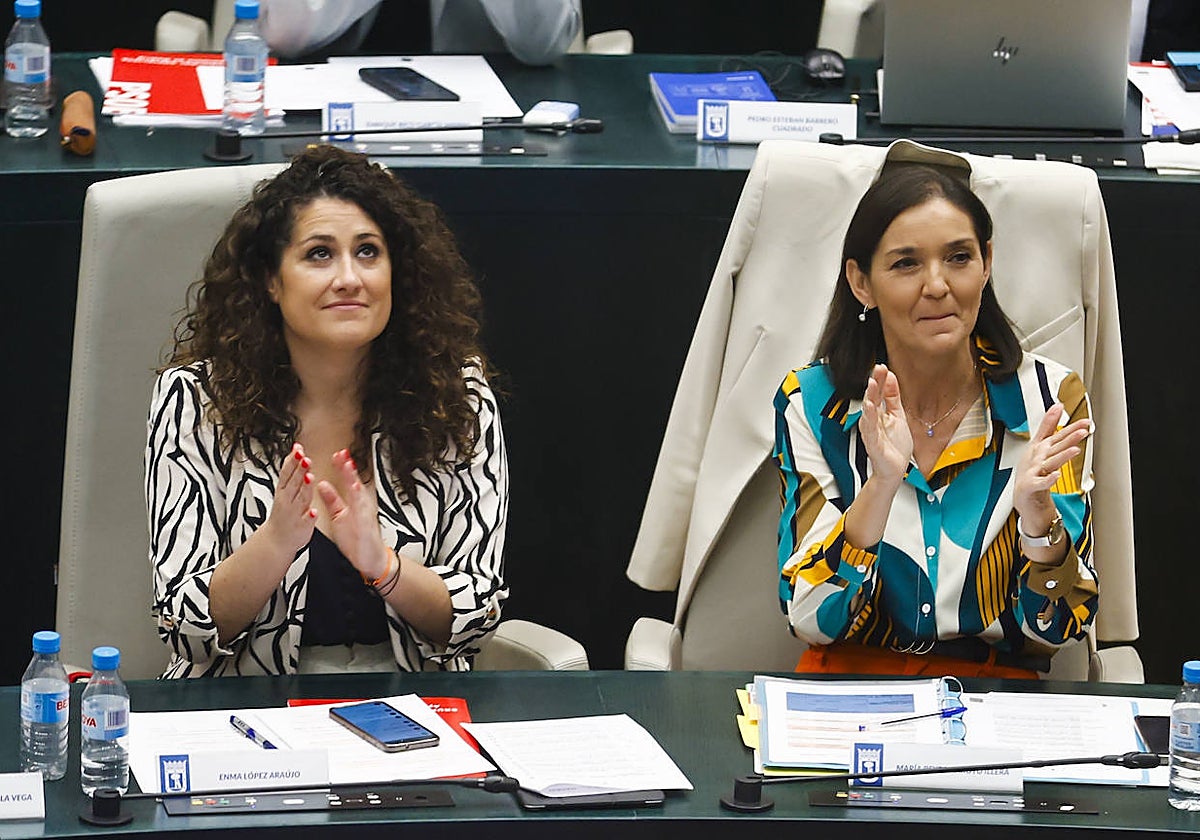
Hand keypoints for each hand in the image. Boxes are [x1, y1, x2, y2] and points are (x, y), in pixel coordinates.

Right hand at [264, 443, 316, 555]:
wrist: (276, 540)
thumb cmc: (283, 513)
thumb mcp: (283, 490)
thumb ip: (291, 472)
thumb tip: (297, 452)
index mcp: (283, 491)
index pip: (287, 472)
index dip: (292, 460)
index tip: (298, 449)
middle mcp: (288, 500)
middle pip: (294, 482)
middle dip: (299, 469)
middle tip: (304, 457)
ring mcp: (295, 513)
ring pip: (301, 498)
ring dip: (305, 488)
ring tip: (310, 476)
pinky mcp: (302, 526)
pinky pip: (307, 520)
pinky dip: (310, 516)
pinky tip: (314, 511)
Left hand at [315, 449, 390, 581]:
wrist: (370, 558)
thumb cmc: (356, 538)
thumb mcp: (339, 516)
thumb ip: (332, 500)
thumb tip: (322, 485)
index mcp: (354, 502)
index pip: (347, 481)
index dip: (342, 468)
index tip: (336, 454)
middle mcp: (362, 506)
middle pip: (355, 483)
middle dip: (349, 469)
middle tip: (342, 455)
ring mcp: (365, 516)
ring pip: (360, 495)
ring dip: (355, 481)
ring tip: (349, 468)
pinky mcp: (366, 527)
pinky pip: (362, 513)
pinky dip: (359, 503)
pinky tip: (355, 494)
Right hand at [859, 363, 912, 483]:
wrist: (894, 470)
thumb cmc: (894, 446)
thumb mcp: (898, 416)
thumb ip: (893, 397)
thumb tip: (890, 378)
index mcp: (879, 413)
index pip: (878, 392)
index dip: (880, 379)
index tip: (883, 366)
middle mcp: (872, 420)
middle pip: (872, 397)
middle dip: (875, 382)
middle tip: (878, 368)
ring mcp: (871, 431)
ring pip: (868, 411)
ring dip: (870, 396)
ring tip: (871, 383)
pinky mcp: (872, 442)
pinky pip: (869, 428)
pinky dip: (869, 417)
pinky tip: (869, 407)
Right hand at [1013, 403, 1091, 527]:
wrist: (1023, 496)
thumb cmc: (1032, 470)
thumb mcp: (1039, 445)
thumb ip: (1048, 426)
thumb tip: (1057, 406)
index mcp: (1040, 448)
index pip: (1057, 436)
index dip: (1071, 428)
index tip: (1084, 422)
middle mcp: (1037, 458)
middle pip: (1055, 447)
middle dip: (1068, 439)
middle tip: (1082, 431)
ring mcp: (1033, 472)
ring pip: (1050, 463)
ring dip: (1061, 456)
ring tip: (1074, 450)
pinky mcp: (1031, 486)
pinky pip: (1040, 483)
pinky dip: (1048, 480)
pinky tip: (1056, 475)